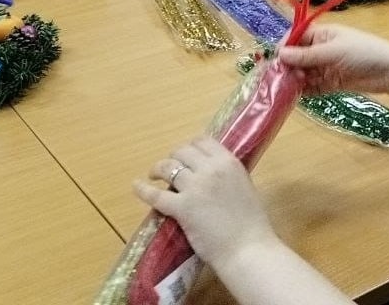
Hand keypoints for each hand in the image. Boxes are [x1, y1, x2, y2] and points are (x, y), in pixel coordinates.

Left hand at [134, 137, 277, 271]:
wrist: (247, 247)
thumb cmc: (252, 222)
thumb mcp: (244, 186)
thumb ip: (228, 175)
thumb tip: (213, 173)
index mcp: (229, 162)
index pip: (203, 141)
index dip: (190, 146)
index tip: (186, 155)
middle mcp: (211, 168)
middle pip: (183, 151)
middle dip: (174, 157)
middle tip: (171, 168)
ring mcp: (195, 187)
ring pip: (168, 167)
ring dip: (158, 169)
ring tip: (154, 175)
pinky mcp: (182, 208)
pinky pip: (156, 195)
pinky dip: (143, 190)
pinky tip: (137, 186)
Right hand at [277, 25, 388, 95]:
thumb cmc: (364, 52)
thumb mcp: (333, 51)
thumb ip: (307, 55)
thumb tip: (280, 54)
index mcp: (323, 34)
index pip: (296, 37)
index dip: (285, 47)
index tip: (275, 60)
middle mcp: (322, 49)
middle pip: (297, 57)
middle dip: (287, 67)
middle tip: (278, 79)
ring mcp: (326, 67)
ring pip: (303, 73)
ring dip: (294, 81)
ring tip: (285, 89)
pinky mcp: (331, 84)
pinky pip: (313, 87)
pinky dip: (304, 92)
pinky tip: (295, 97)